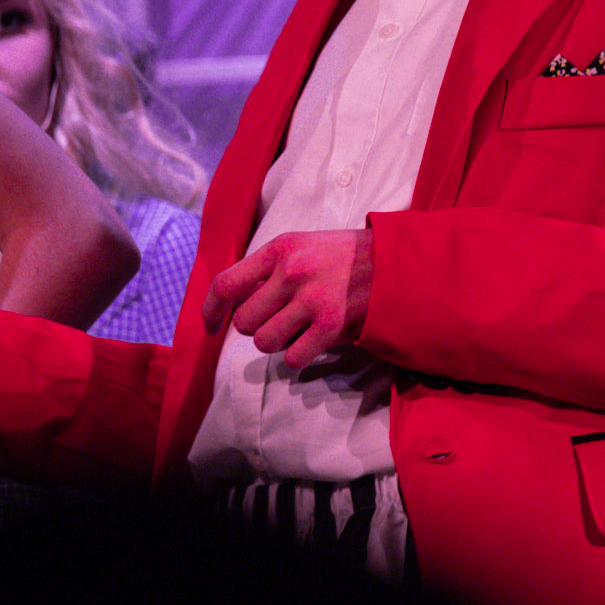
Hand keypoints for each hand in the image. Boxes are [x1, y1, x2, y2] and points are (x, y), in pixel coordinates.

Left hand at [201, 229, 373, 369]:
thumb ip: (268, 269)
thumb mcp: (302, 246)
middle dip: (255, 327)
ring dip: (277, 342)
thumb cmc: (342, 258)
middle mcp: (292, 272)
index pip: (225, 285)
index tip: (211, 326)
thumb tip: (232, 302)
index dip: (210, 311)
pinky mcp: (330, 326)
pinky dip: (298, 356)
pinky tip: (313, 340)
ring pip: (264, 342)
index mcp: (280, 249)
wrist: (394, 264)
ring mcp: (311, 300)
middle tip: (277, 319)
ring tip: (297, 329)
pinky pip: (292, 358)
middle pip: (243, 321)